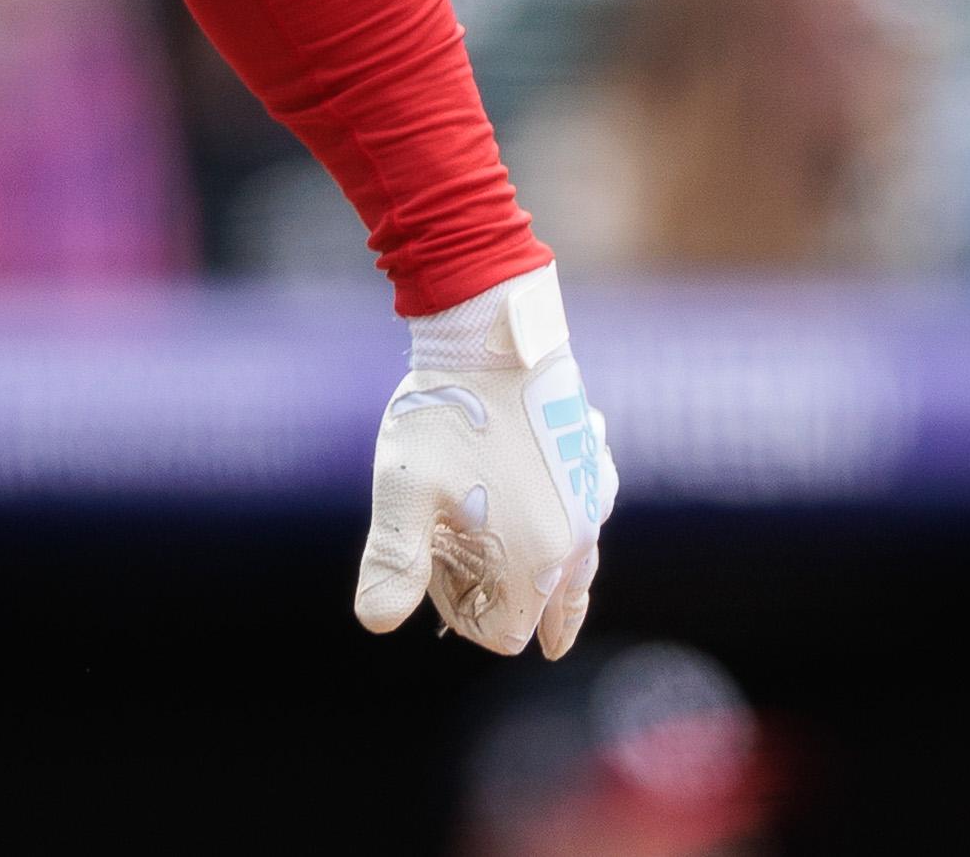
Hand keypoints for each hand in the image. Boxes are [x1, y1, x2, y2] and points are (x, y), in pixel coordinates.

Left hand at [353, 265, 614, 658]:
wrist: (492, 337)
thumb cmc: (446, 416)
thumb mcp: (404, 491)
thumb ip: (394, 563)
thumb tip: (375, 622)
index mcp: (537, 559)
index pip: (506, 632)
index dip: (466, 618)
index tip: (437, 576)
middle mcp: (578, 538)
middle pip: (548, 607)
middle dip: (509, 602)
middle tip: (472, 582)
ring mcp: (594, 498)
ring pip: (579, 569)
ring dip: (550, 581)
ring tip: (548, 610)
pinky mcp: (595, 462)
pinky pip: (589, 519)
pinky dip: (568, 532)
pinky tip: (551, 515)